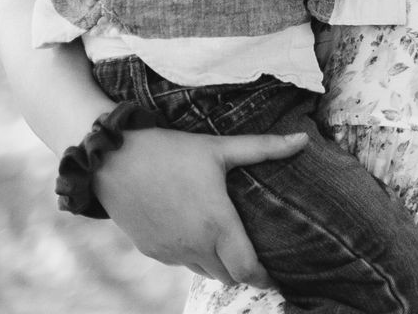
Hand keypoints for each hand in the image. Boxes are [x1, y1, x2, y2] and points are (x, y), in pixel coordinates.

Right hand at [94, 125, 307, 286]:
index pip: (247, 270)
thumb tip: (303, 140)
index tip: (276, 275)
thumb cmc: (171, 151)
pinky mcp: (152, 251)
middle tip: (255, 255)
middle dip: (243, 270)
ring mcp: (171, 252)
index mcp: (217, 225)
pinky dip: (194, 255)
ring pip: (204, 271)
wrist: (114, 160)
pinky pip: (181, 262)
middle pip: (228, 275)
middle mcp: (195, 245)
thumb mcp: (219, 148)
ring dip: (219, 263)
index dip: (264, 277)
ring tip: (229, 244)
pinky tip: (198, 233)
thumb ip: (263, 148)